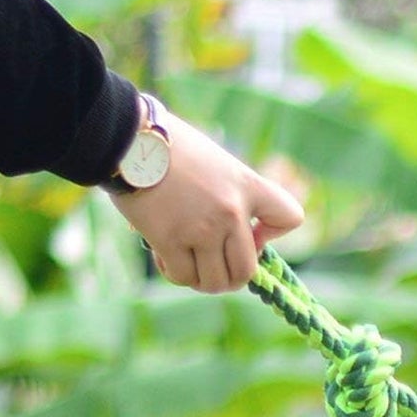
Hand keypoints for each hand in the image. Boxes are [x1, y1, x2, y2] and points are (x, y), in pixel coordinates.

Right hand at [110, 113, 304, 293]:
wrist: (126, 134)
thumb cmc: (168, 146)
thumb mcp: (216, 162)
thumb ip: (233, 196)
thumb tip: (236, 240)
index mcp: (246, 186)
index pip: (291, 217)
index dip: (273, 235)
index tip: (252, 232)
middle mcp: (231, 211)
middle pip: (246, 272)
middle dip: (230, 276)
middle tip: (212, 264)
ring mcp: (202, 229)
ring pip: (215, 282)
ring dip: (202, 280)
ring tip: (189, 262)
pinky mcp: (170, 240)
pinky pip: (183, 277)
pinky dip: (175, 273)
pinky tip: (164, 255)